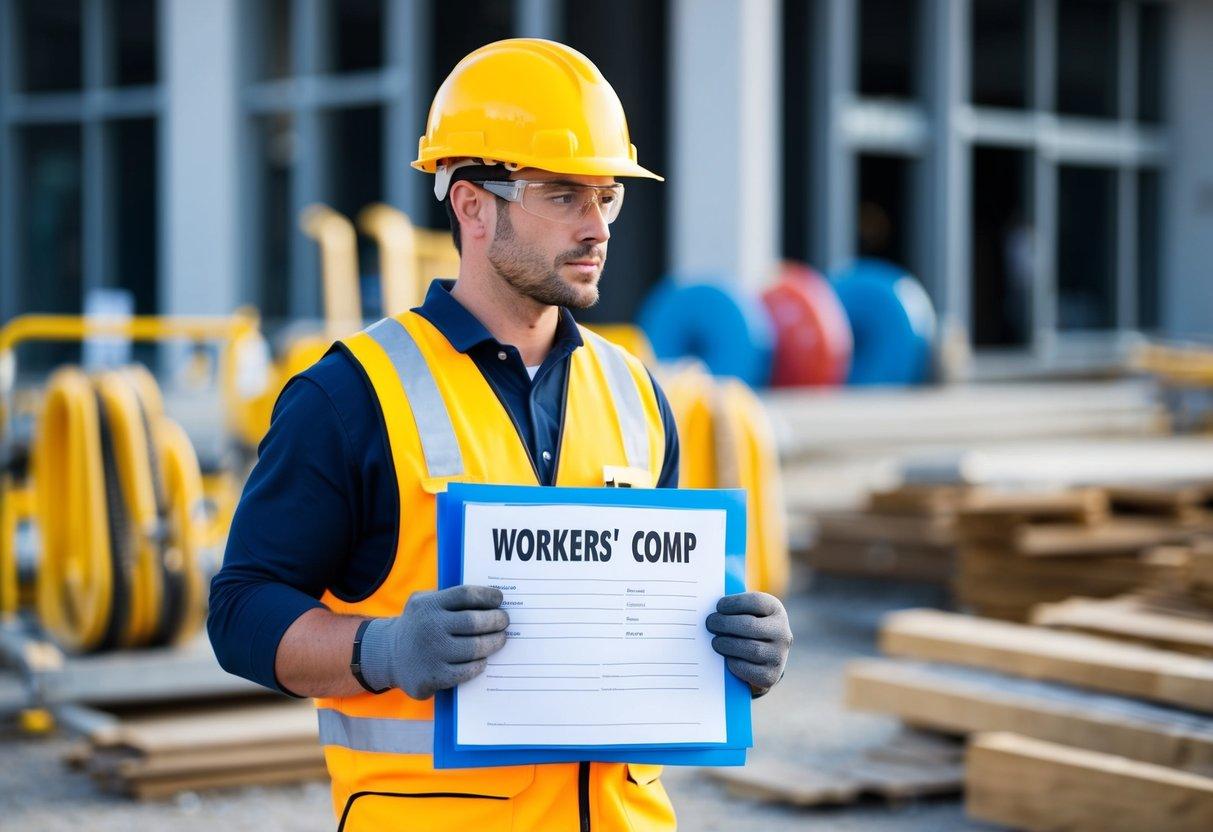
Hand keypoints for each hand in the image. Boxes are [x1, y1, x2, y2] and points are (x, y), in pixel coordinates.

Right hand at [358, 585, 508, 699]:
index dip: (487, 596)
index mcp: (428, 605)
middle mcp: (429, 627)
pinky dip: (479, 665)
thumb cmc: (417, 625)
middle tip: (504, 621)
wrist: (387, 656)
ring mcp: (431, 653)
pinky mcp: (432, 677)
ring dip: (493, 643)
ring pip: (474, 648)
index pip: (465, 595)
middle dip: (496, 620)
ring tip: (500, 639)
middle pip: (474, 621)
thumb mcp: (423, 603)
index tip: (499, 599)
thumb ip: (448, 599)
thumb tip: (489, 600)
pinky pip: (466, 671)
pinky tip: (482, 660)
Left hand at [706, 592, 790, 695]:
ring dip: (727, 644)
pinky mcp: (770, 676)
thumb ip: (734, 609)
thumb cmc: (749, 628)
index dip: (734, 603)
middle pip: (750, 625)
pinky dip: (733, 663)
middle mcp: (782, 632)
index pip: (756, 602)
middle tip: (710, 623)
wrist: (764, 657)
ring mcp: (778, 655)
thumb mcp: (747, 612)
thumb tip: (710, 609)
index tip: (718, 606)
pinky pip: (748, 669)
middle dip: (725, 624)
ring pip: (750, 648)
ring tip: (716, 642)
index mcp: (775, 610)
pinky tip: (727, 657)